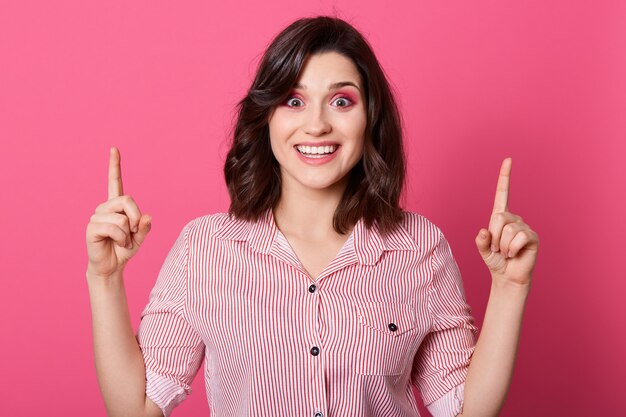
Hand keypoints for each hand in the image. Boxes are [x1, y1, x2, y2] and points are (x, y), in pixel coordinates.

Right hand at [85, 147, 151, 279]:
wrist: (111, 267)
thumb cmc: (124, 250)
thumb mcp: (140, 238)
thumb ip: (145, 227)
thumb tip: (147, 216)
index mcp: (116, 206)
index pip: (115, 182)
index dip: (114, 165)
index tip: (114, 149)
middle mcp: (105, 207)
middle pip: (128, 200)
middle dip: (136, 218)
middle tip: (133, 233)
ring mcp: (97, 216)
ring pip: (122, 217)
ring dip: (128, 233)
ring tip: (122, 241)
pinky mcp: (92, 227)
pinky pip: (114, 228)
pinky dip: (121, 239)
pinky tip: (117, 244)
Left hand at [475, 158, 538, 286]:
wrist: (508, 277)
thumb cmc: (496, 261)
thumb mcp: (483, 250)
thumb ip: (480, 241)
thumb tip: (483, 231)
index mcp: (500, 217)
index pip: (502, 193)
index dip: (505, 177)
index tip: (508, 159)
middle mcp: (513, 218)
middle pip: (498, 217)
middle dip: (494, 237)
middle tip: (498, 249)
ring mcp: (524, 226)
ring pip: (507, 229)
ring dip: (502, 246)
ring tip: (506, 253)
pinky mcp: (532, 236)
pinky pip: (518, 237)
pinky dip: (511, 249)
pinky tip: (515, 254)